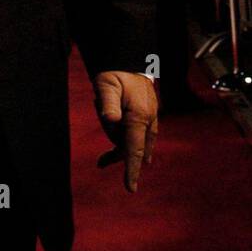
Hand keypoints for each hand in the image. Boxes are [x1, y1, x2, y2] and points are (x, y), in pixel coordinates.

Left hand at [94, 70, 157, 191]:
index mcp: (139, 116)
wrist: (128, 62)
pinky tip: (114, 152)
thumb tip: (111, 119)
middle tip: (101, 162)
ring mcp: (150, 120)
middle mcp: (148, 121)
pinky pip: (137, 138)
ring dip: (119, 148)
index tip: (131, 188)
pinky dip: (126, 144)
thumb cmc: (115, 75)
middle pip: (133, 149)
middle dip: (118, 155)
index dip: (132, 169)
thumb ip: (108, 103)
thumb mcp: (107, 86)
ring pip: (134, 144)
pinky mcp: (147, 119)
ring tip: (102, 150)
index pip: (135, 149)